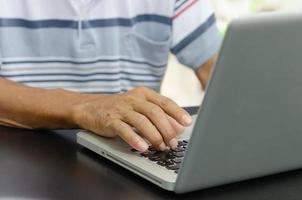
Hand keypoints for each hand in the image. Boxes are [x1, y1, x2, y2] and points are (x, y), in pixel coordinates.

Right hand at [72, 87, 191, 151]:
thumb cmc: (120, 110)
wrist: (91, 108)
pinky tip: (143, 147)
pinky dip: (135, 139)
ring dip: (154, 136)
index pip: (164, 102)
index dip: (177, 113)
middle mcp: (134, 99)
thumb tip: (178, 127)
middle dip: (167, 129)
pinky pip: (125, 130)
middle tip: (173, 142)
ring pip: (142, 121)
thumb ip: (159, 116)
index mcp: (144, 94)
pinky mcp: (110, 120)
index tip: (187, 123)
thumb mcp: (140, 109)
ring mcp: (121, 109)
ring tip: (162, 146)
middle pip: (155, 113)